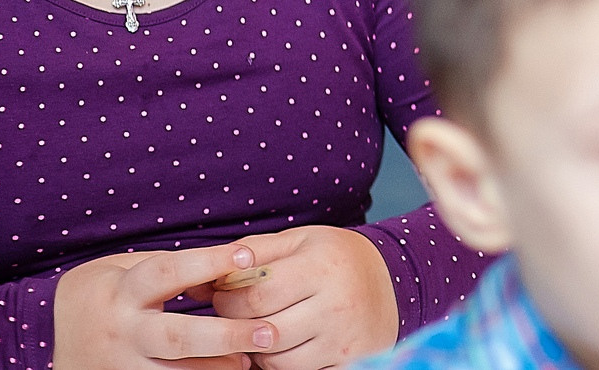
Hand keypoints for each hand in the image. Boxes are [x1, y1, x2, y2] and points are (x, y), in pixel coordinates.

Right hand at [53, 241, 279, 369]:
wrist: (49, 334)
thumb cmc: (105, 292)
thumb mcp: (126, 270)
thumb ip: (172, 269)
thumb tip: (237, 263)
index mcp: (123, 292)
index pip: (169, 273)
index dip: (209, 262)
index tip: (248, 256)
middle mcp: (122, 332)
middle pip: (178, 337)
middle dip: (225, 336)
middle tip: (267, 332)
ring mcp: (119, 366)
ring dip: (215, 368)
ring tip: (250, 359)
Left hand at [206, 226, 398, 369]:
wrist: (392, 284)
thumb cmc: (334, 259)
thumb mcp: (301, 241)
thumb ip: (255, 251)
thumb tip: (206, 275)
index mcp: (324, 266)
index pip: (255, 295)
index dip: (228, 300)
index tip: (225, 296)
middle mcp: (338, 305)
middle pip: (262, 331)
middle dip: (239, 326)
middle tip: (240, 315)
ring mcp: (344, 339)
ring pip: (276, 361)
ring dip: (260, 350)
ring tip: (266, 327)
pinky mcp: (349, 362)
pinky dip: (284, 364)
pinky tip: (288, 344)